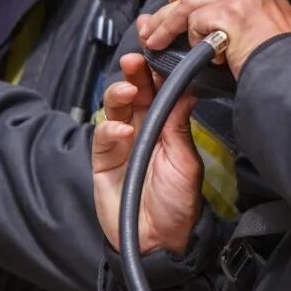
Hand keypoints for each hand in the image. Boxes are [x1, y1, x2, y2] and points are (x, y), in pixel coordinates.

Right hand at [93, 54, 203, 256]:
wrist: (160, 242)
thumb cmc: (178, 204)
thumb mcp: (185, 161)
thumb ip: (178, 126)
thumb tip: (188, 88)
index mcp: (164, 125)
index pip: (158, 90)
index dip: (155, 69)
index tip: (157, 48)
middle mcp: (141, 129)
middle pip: (133, 92)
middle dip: (133, 73)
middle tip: (136, 60)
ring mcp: (120, 144)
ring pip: (114, 109)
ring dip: (119, 94)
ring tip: (127, 88)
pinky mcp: (103, 161)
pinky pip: (103, 139)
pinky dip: (110, 130)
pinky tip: (120, 129)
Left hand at [137, 0, 290, 74]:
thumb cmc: (283, 56)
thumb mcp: (262, 24)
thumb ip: (229, 16)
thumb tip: (192, 23)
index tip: (173, 5)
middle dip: (168, 5)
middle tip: (153, 26)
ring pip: (187, 4)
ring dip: (167, 26)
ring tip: (158, 42)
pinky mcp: (229, 14)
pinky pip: (195, 23)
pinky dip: (194, 40)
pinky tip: (210, 55)